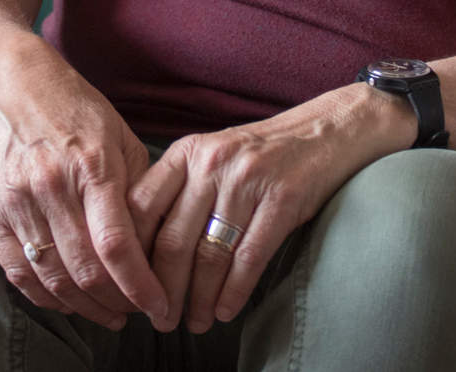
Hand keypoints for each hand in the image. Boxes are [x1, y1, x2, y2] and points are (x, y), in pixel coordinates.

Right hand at [0, 37, 172, 330]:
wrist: (1, 83)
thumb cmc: (71, 107)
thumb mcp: (118, 133)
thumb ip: (140, 186)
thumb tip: (160, 241)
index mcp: (91, 165)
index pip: (117, 245)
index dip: (140, 286)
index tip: (160, 306)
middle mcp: (50, 186)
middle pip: (86, 270)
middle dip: (119, 303)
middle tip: (139, 313)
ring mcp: (15, 202)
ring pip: (53, 279)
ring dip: (86, 308)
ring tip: (110, 315)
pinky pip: (19, 272)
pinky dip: (47, 297)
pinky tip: (70, 304)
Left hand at [126, 83, 413, 333]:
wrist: (326, 131)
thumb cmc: (261, 153)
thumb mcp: (211, 156)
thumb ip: (178, 190)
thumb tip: (142, 251)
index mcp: (186, 152)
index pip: (141, 208)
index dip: (131, 255)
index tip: (130, 288)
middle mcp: (211, 163)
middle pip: (173, 240)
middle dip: (163, 290)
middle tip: (160, 320)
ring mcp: (248, 180)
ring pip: (210, 255)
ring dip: (198, 299)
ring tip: (195, 323)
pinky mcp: (282, 199)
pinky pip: (250, 257)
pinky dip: (234, 291)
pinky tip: (225, 311)